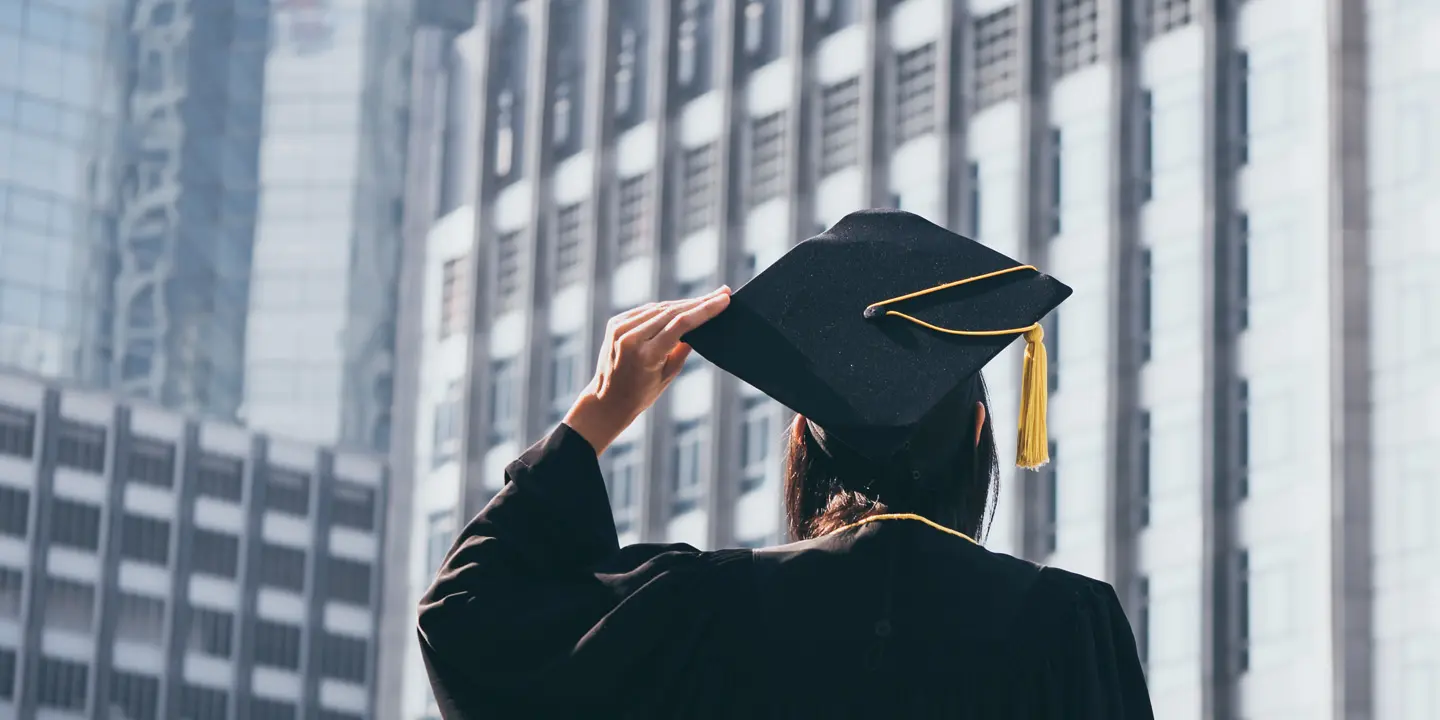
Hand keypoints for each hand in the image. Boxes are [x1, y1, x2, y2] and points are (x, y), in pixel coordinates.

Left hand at [563, 287, 731, 454]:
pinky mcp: (615, 323)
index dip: (705, 309)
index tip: (724, 299)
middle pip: (672, 312)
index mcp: (646, 354)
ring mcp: (619, 327)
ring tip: (706, 299)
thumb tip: (699, 325)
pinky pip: (646, 311)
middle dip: (699, 302)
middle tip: (722, 293)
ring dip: (684, 303)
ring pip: (660, 308)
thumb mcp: (668, 375)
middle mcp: (630, 337)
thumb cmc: (641, 394)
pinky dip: (664, 308)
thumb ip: (683, 348)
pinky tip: (681, 306)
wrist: (606, 400)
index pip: (681, 323)